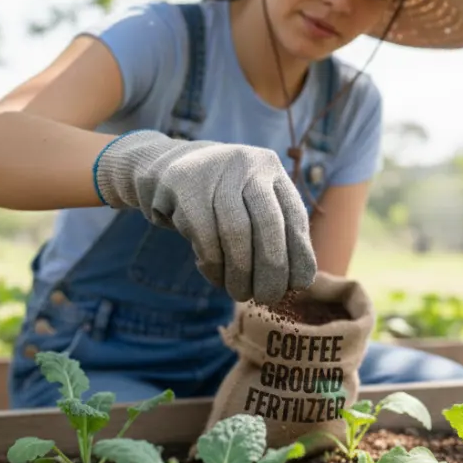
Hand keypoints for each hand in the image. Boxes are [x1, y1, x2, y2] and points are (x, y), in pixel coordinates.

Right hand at [94, 130, 316, 303]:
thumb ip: (273, 230)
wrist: (162, 170)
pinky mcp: (184, 187)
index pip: (294, 215)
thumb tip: (301, 280)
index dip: (300, 253)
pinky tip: (217, 278)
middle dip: (272, 268)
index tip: (301, 284)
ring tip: (241, 294)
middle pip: (268, 224)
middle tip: (269, 297)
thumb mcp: (248, 202)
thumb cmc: (217, 200)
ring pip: (236, 232)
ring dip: (240, 272)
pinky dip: (214, 265)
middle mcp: (247, 164)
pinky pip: (205, 236)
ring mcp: (214, 172)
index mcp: (270, 169)